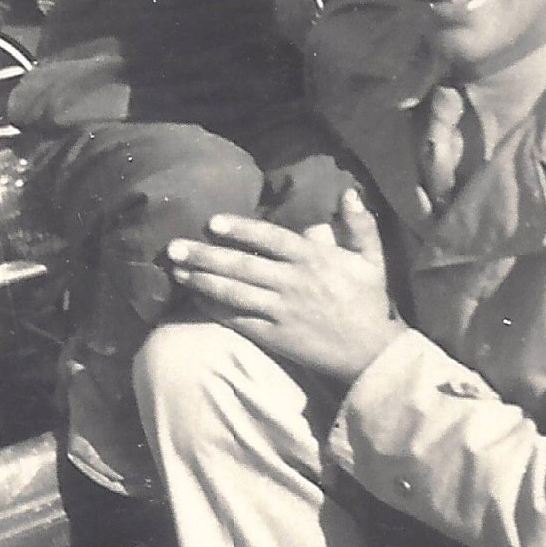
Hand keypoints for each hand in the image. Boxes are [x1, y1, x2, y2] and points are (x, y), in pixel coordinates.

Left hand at [166, 189, 399, 384]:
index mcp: (314, 259)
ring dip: (202, 281)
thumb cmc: (369, 302)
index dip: (240, 229)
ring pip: (234, 292)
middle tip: (173, 247)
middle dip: (205, 255)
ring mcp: (281, 311)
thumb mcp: (372, 259)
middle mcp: (293, 282)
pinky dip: (215, 310)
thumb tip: (349, 193)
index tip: (212, 222)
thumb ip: (359, 225)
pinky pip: (238, 320)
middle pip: (242, 265)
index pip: (271, 238)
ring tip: (176, 271)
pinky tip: (195, 300)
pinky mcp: (275, 336)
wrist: (371, 353)